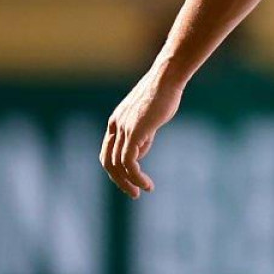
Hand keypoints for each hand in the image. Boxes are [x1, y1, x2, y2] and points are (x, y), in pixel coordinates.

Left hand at [102, 70, 182, 196]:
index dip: (117, 169)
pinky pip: (130, 161)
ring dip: (129, 182)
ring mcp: (123, 130)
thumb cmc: (162, 96)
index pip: (108, 152)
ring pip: (118, 164)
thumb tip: (139, 154)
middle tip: (133, 193)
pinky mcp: (135, 133)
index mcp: (115, 123)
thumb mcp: (149, 119)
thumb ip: (142, 136)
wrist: (166, 80)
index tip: (131, 180)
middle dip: (119, 180)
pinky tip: (146, 183)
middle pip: (108, 161)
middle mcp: (115, 127)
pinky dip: (136, 176)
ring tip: (144, 190)